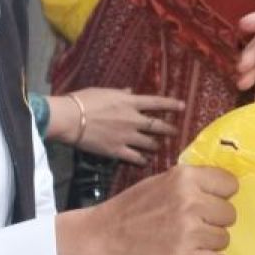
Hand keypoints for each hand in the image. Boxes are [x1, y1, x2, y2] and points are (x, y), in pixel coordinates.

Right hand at [47, 87, 183, 163]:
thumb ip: (120, 93)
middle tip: (176, 132)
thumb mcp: (103, 92)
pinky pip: (135, 158)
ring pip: (149, 143)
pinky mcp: (117, 150)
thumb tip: (129, 92)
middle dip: (169, 129)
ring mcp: (127, 136)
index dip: (171, 104)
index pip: (156, 102)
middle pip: (157, 126)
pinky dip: (142, 160)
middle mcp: (133, 119)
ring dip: (156, 145)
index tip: (183, 106)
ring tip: (159, 148)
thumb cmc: (84, 100)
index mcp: (129, 102)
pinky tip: (145, 162)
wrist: (71, 118)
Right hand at [56, 164, 237, 254]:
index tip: (209, 201)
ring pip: (224, 239)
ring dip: (210, 243)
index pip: (230, 184)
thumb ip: (191, 183)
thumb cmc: (133, 206)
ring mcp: (189, 231)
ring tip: (188, 241)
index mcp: (184, 177)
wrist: (105, 235)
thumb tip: (224, 188)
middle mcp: (190, 201)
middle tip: (194, 224)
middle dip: (214, 220)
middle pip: (229, 214)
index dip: (221, 194)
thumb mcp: (161, 181)